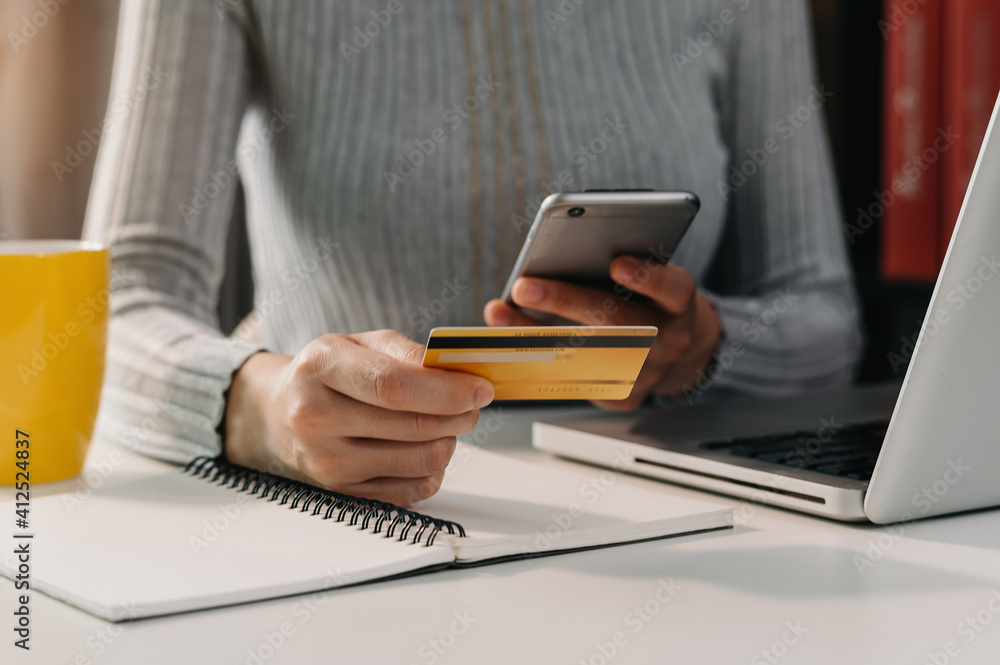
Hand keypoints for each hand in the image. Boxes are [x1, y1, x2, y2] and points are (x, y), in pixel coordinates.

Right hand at [224, 330, 493, 504]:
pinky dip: (433, 469)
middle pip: (413, 426)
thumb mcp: (360, 344)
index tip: (480, 389)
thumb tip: (459, 374)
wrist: (280, 414)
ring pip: (420, 461)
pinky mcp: (342, 493)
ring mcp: (326, 462)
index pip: (394, 386)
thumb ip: (408, 353)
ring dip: (449, 441)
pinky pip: (412, 489)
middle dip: (459, 415)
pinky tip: (424, 447)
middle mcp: (315, 418)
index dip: (447, 390)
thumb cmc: (328, 375)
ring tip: (445, 423)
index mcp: (320, 368)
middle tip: (473, 404)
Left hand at [483, 257, 720, 409]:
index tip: (616, 264)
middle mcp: (667, 340)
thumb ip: (625, 265)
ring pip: (585, 355)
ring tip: (500, 314)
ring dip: (536, 334)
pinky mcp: (623, 396)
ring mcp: (646, 373)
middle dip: (566, 301)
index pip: (672, 289)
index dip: (647, 278)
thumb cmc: (652, 301)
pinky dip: (540, 362)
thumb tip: (563, 250)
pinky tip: (509, 345)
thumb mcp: (653, 278)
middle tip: (524, 286)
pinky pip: (575, 381)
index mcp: (679, 304)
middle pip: (616, 322)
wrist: (680, 352)